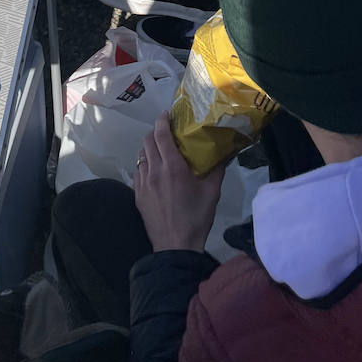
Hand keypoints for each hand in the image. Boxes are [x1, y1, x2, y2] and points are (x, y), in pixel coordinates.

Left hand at [134, 113, 223, 251]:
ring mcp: (142, 183)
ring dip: (149, 148)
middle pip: (148, 141)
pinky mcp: (137, 195)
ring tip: (161, 150)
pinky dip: (145, 164)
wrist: (176, 247)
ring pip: (141, 155)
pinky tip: (154, 171)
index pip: (161, 134)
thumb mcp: (212, 192)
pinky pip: (137, 171)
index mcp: (172, 167)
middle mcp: (154, 171)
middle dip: (156, 131)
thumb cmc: (196, 217)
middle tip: (167, 131)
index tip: (167, 114)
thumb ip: (217, 169)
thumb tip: (224, 152)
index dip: (162, 120)